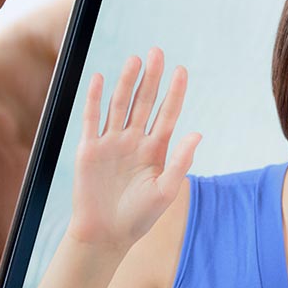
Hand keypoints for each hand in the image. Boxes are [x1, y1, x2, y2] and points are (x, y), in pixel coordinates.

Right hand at [67, 49, 200, 251]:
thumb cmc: (138, 218)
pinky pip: (92, 119)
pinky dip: (95, 98)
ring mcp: (112, 142)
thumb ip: (180, 162)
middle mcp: (134, 140)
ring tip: (135, 60)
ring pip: (119, 105)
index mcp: (156, 149)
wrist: (105, 235)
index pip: (167, 113)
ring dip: (126, 82)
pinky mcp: (90, 149)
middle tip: (157, 52)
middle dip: (151, 78)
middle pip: (144, 102)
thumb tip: (198, 133)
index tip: (182, 70)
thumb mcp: (165, 191)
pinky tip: (100, 78)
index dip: (175, 92)